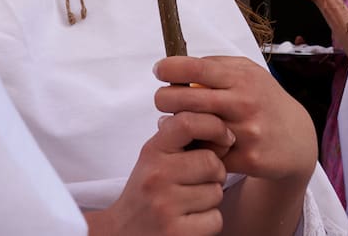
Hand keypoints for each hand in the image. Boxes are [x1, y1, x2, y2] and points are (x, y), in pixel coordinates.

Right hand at [85, 111, 229, 235]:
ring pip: (216, 193)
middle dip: (216, 172)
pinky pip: (215, 219)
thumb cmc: (147, 192)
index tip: (225, 137)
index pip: (187, 123)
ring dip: (211, 199)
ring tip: (190, 201)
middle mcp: (156, 176)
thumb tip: (223, 131)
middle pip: (212, 163)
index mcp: (152, 152)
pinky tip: (191, 220)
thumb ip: (181, 142)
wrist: (122, 232)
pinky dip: (209, 221)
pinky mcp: (177, 233)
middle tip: (201, 180)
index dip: (215, 126)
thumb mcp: (154, 159)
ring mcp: (165, 206)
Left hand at [153, 56, 316, 186]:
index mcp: (241, 78)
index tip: (160, 71)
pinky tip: (194, 142)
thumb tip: (178, 65)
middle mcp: (244, 103)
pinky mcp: (248, 159)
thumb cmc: (263, 99)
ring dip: (176, 126)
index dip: (170, 69)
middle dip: (164, 98)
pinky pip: (207, 155)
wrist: (297, 139)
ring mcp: (246, 133)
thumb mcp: (246, 72)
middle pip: (186, 100)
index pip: (197, 69)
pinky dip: (195, 148)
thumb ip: (215, 66)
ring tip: (174, 121)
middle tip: (162, 99)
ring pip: (194, 129)